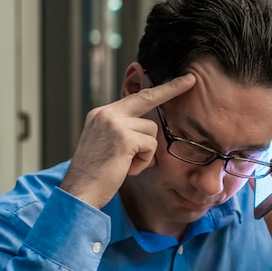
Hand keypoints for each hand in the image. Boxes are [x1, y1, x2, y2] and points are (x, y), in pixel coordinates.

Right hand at [59, 73, 195, 208]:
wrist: (79, 191)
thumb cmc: (97, 175)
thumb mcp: (107, 145)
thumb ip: (124, 132)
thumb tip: (149, 128)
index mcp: (102, 114)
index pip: (134, 97)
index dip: (158, 89)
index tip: (178, 79)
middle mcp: (106, 113)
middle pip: (148, 97)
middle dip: (172, 88)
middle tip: (192, 80)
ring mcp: (114, 123)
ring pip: (152, 131)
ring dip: (146, 152)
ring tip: (128, 164)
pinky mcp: (123, 137)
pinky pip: (150, 145)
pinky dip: (144, 161)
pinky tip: (128, 169)